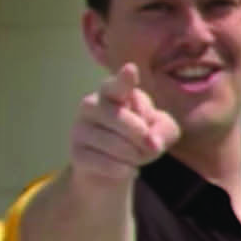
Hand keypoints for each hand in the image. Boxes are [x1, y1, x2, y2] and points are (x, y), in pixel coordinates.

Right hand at [69, 63, 179, 183]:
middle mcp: (91, 104)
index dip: (124, 80)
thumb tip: (152, 143)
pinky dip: (124, 170)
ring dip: (135, 157)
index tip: (131, 70)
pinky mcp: (75, 153)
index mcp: (113, 92)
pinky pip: (107, 164)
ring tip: (134, 157)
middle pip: (124, 120)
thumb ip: (164, 129)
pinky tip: (125, 169)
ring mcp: (79, 128)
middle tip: (148, 147)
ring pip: (117, 145)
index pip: (118, 85)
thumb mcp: (161, 132)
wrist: (113, 169)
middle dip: (143, 138)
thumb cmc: (138, 140)